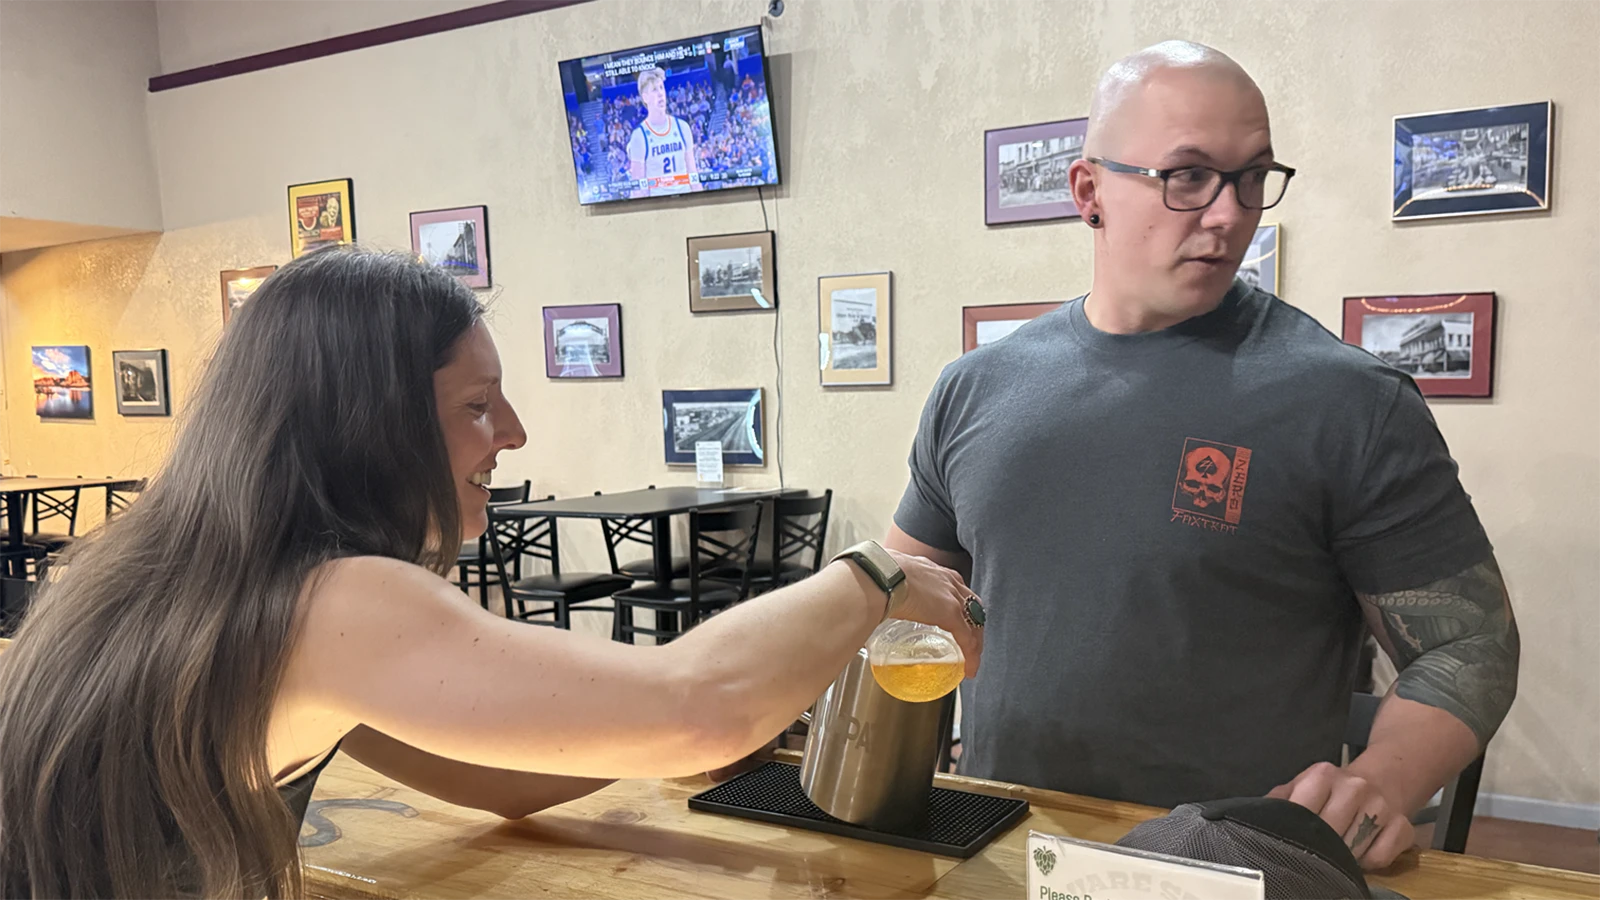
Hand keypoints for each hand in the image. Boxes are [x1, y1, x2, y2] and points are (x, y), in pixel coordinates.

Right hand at [883, 550, 983, 677]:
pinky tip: (969, 669)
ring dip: (976, 643)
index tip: (955, 615)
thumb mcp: (890, 577)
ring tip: (972, 659)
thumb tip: (869, 598)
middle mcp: (949, 582)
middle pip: (972, 605)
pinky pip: (967, 640)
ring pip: (975, 623)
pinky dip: (971, 656)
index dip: (959, 603)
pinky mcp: (951, 615)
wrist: (881, 574)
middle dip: (974, 623)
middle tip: (970, 641)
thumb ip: (887, 588)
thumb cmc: (877, 574)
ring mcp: (953, 598)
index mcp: (935, 571)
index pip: (956, 589)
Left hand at [1268, 761, 1412, 869]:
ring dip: (1344, 857)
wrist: (1381, 780)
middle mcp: (1355, 786)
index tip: (1294, 839)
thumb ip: (1278, 801)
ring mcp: (1382, 806)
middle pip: (1329, 834)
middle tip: (1316, 850)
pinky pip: (1380, 858)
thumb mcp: (1300, 787)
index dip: (1297, 832)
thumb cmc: (1331, 791)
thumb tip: (1255, 820)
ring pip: (1354, 849)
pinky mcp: (1403, 826)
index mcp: (1323, 775)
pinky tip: (1363, 850)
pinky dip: (1369, 862)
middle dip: (1321, 848)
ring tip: (1340, 847)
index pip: (1302, 813)